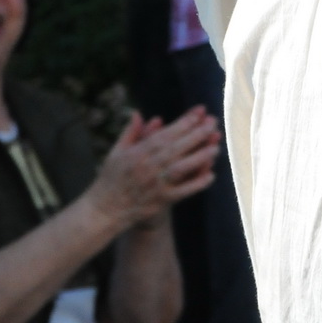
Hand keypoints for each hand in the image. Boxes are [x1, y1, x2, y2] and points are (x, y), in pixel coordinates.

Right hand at [85, 107, 219, 228]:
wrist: (105, 210)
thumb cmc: (111, 178)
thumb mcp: (116, 152)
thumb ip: (130, 132)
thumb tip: (138, 113)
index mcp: (137, 153)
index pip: (165, 134)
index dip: (184, 122)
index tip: (199, 112)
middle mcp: (147, 167)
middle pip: (176, 148)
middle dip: (197, 134)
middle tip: (214, 124)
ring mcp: (155, 185)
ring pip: (182, 168)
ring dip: (200, 157)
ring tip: (216, 147)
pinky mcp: (161, 201)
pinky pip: (183, 192)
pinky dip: (197, 184)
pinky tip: (210, 175)